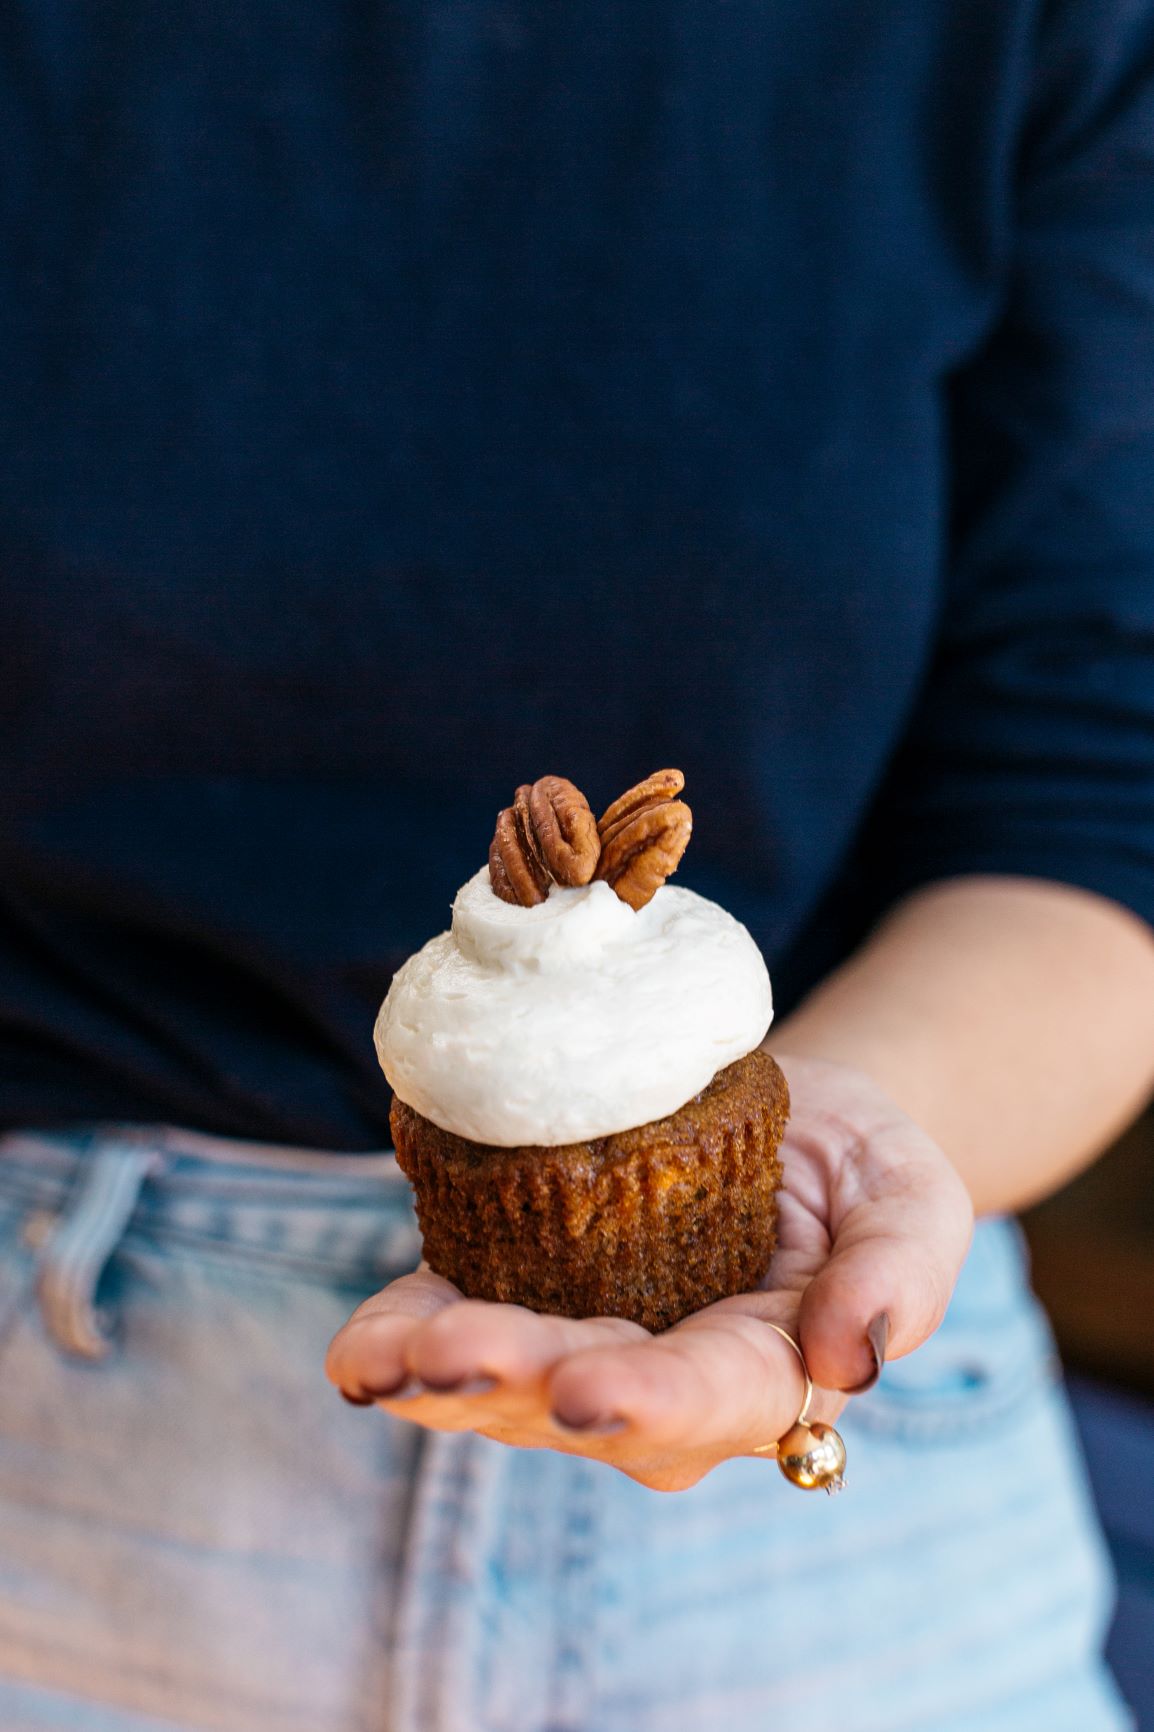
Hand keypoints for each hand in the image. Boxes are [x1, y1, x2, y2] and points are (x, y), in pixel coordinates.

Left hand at [325, 1056, 973, 1490]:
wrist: (786, 1122)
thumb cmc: (858, 1170)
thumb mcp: (913, 1198)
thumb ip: (898, 1277)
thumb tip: (846, 1360)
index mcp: (762, 1374)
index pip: (706, 1400)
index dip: (646, 1403)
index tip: (585, 1395)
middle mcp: (658, 1384)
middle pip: (577, 1401)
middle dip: (507, 1382)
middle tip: (444, 1358)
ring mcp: (578, 1347)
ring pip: (497, 1385)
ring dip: (432, 1372)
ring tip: (374, 1358)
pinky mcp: (517, 1296)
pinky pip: (450, 1328)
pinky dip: (399, 1337)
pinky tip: (362, 1343)